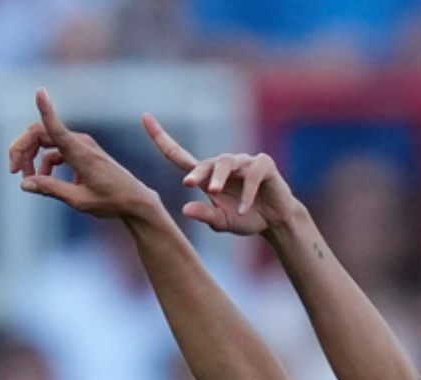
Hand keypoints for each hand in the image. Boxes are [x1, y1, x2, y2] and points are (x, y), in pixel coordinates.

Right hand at [9, 88, 161, 220]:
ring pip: (46, 142)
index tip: (40, 91)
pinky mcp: (81, 152)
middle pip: (40, 134)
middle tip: (14, 171)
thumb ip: (50, 189)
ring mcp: (81, 145)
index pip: (58, 128)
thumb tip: (24, 184)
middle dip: (22, 149)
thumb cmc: (111, 201)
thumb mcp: (78, 200)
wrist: (134, 200)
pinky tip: (46, 180)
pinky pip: (56, 151)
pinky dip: (45, 163)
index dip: (46, 109)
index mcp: (80, 153)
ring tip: (28, 180)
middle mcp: (80, 143)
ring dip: (32, 158)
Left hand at [143, 117, 295, 236]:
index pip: (179, 155)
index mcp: (207, 176)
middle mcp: (224, 165)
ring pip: (227, 163)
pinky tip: (244, 209)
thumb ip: (205, 216)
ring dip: (219, 177)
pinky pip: (252, 174)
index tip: (144, 117)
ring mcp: (244, 162)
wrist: (275, 222)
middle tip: (188, 184)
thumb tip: (185, 210)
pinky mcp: (263, 164)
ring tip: (214, 192)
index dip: (162, 137)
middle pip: (205, 163)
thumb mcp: (223, 222)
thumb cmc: (246, 217)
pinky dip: (247, 192)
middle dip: (197, 172)